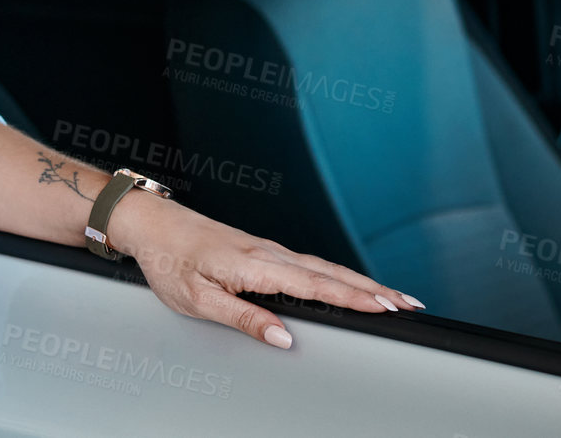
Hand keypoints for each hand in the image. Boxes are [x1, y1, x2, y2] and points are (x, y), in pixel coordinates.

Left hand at [108, 190, 424, 348]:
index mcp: (253, 265)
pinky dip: (337, 273)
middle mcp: (266, 252)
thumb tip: (282, 337)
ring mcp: (266, 248)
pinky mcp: (261, 249)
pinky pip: (309, 262)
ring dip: (361, 281)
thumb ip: (242, 318)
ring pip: (323, 266)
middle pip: (330, 273)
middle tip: (409, 304)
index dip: (353, 298)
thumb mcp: (197, 299)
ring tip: (393, 296)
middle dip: (373, 289)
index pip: (314, 285)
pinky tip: (349, 283)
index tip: (386, 307)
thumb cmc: (169, 260)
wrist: (150, 224)